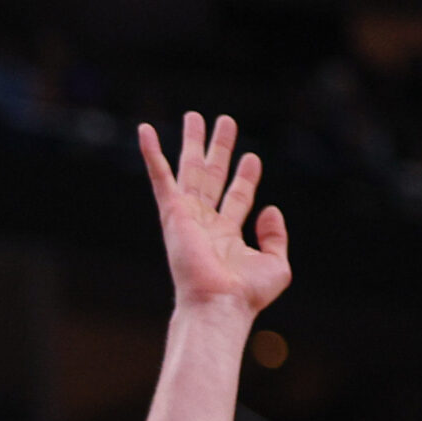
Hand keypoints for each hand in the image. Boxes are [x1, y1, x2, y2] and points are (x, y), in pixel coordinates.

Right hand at [138, 112, 289, 318]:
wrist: (220, 304)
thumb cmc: (245, 295)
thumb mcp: (276, 264)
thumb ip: (276, 236)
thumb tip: (270, 209)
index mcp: (226, 236)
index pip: (236, 198)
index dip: (246, 178)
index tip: (252, 157)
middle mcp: (205, 224)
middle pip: (213, 177)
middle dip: (219, 150)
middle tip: (224, 122)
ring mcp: (187, 217)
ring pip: (190, 171)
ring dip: (192, 143)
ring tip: (196, 116)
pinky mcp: (172, 214)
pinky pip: (160, 177)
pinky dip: (151, 153)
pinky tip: (145, 130)